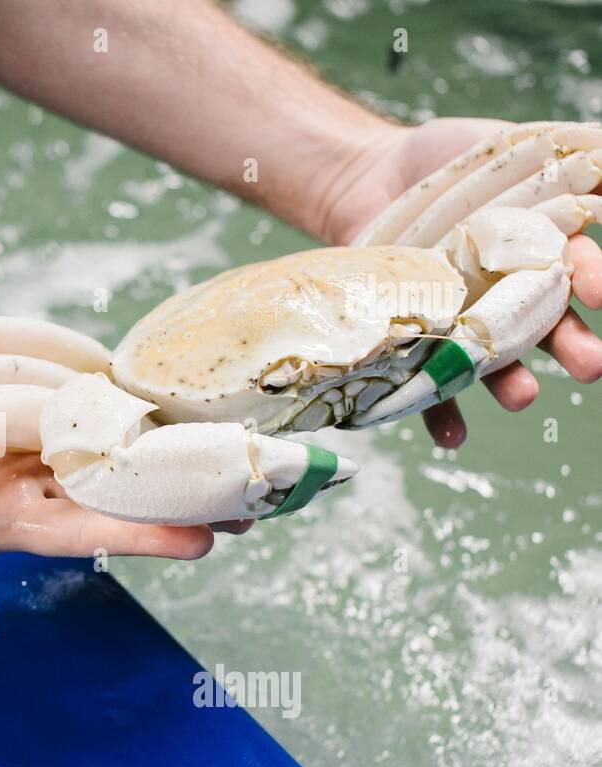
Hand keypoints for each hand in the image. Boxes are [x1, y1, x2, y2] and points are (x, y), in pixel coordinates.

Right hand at [0, 395, 245, 638]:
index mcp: (2, 522)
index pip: (88, 528)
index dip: (145, 532)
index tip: (207, 539)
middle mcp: (20, 484)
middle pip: (111, 485)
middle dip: (174, 491)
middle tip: (250, 494)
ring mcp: (12, 448)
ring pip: (96, 445)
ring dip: (151, 445)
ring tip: (217, 441)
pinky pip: (56, 402)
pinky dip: (98, 397)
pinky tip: (143, 389)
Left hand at [322, 118, 601, 447]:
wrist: (371, 178)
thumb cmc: (451, 161)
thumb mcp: (514, 146)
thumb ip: (570, 162)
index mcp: (541, 252)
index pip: (579, 270)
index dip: (594, 280)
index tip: (600, 292)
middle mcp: (508, 295)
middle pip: (549, 328)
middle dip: (575, 348)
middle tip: (593, 366)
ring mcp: (463, 320)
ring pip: (495, 362)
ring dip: (512, 384)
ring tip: (524, 399)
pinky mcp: (415, 339)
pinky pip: (428, 385)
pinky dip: (440, 413)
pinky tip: (451, 436)